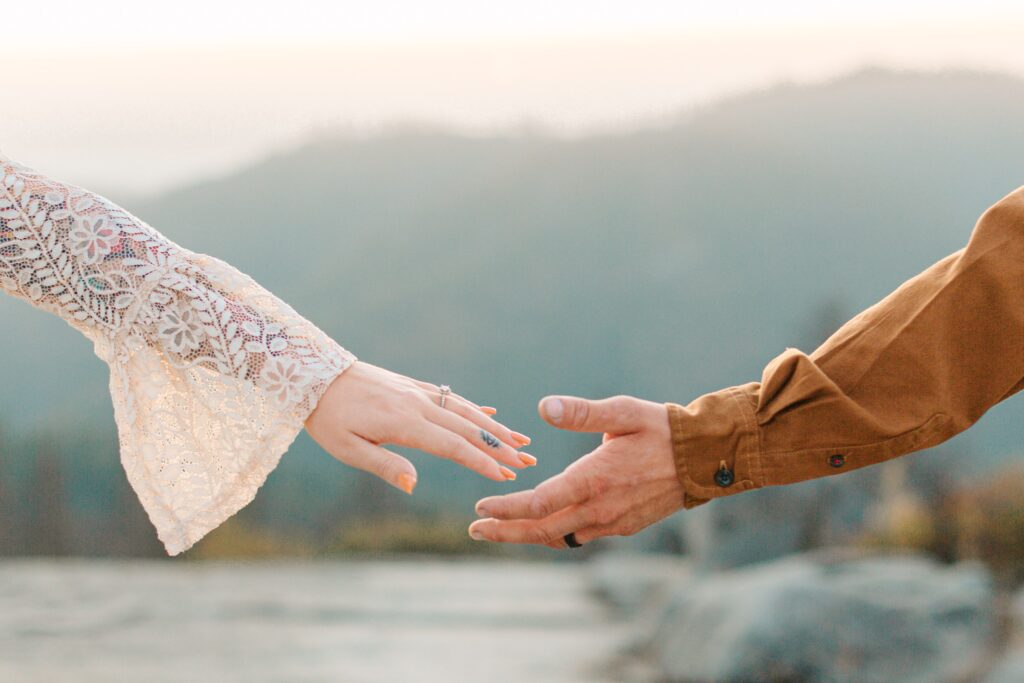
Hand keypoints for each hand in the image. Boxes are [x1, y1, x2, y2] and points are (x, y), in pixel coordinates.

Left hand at [304, 361, 535, 493]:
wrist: (313, 375)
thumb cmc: (327, 419)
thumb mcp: (347, 449)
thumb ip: (384, 466)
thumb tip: (414, 485)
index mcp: (403, 423)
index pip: (452, 446)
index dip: (481, 461)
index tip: (506, 475)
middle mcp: (417, 404)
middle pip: (468, 428)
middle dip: (500, 447)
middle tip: (528, 462)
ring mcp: (417, 392)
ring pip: (465, 410)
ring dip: (495, 427)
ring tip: (521, 440)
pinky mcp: (412, 386)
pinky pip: (451, 397)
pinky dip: (474, 408)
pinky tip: (490, 414)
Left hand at [468, 395, 681, 547]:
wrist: (704, 459)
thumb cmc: (662, 429)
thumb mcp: (622, 412)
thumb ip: (581, 412)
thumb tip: (543, 406)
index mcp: (594, 480)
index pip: (539, 504)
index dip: (506, 508)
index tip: (480, 506)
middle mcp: (600, 509)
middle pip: (541, 530)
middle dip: (505, 531)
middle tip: (475, 530)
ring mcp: (612, 522)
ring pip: (559, 537)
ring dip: (527, 535)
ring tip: (499, 531)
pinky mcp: (622, 526)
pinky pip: (579, 536)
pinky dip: (553, 533)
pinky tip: (540, 524)